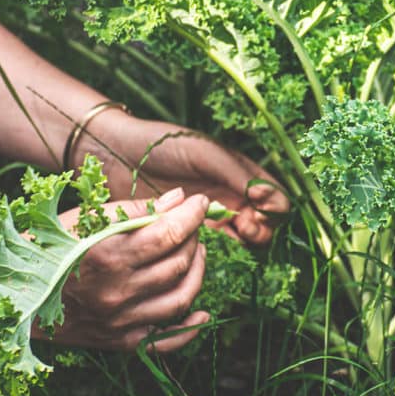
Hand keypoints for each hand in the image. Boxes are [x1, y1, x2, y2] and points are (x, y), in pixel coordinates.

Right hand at [43, 188, 209, 351]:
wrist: (11, 296)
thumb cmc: (46, 248)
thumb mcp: (83, 219)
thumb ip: (134, 209)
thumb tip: (178, 199)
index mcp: (105, 255)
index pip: (168, 233)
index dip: (192, 215)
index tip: (201, 202)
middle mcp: (116, 291)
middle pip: (178, 263)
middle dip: (194, 237)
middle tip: (192, 224)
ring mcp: (119, 320)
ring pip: (181, 297)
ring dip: (197, 271)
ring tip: (195, 252)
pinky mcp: (119, 341)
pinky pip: (166, 340)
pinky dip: (190, 327)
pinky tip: (203, 312)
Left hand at [89, 113, 290, 244]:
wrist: (120, 156)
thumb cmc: (165, 146)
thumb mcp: (206, 153)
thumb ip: (237, 173)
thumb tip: (265, 196)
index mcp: (241, 174)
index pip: (275, 197)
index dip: (273, 206)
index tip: (258, 206)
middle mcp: (233, 197)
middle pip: (265, 223)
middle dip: (262, 226)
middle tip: (244, 225)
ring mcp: (214, 217)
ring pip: (245, 239)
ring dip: (246, 240)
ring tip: (234, 232)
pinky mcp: (192, 234)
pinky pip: (217, 248)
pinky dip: (222, 250)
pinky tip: (212, 243)